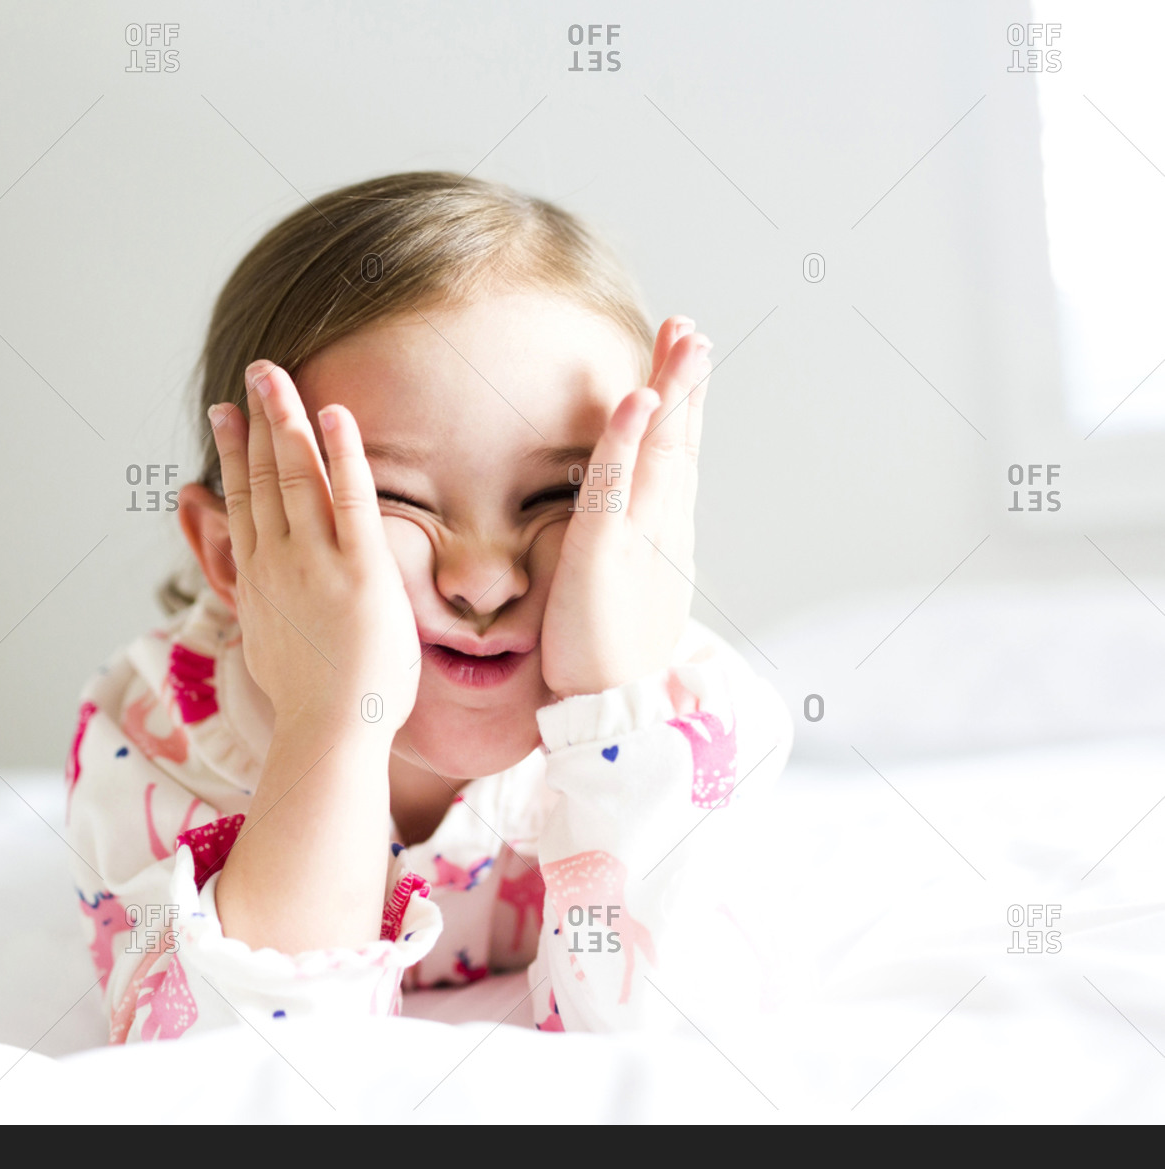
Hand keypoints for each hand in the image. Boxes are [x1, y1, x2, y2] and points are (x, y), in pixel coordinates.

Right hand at [210, 361, 421, 735]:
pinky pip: (350, 498)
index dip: (234, 454)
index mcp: (258, 580)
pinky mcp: (360, 570)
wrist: (330, 734)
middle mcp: (278, 562)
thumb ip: (259, 606)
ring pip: (295, 476)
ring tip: (278, 375)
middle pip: (263, 476)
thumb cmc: (313, 704)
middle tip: (256, 372)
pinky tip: (335, 414)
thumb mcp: (268, 646)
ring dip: (287, 419)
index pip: (242, 502)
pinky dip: (341, 453)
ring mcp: (316, 563)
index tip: (227, 415)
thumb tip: (248, 590)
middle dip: (258, 418)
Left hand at [540, 317, 710, 699]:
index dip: (679, 405)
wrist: (613, 709)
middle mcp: (661, 528)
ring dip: (672, 393)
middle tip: (692, 331)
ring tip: (684, 342)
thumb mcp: (621, 587)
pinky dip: (627, 440)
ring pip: (661, 451)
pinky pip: (616, 487)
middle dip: (687, 383)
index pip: (673, 454)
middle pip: (679, 441)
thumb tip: (620, 521)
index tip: (682, 355)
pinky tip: (637, 399)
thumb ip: (623, 547)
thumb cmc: (605, 654)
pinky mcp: (605, 553)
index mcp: (662, 533)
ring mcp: (639, 538)